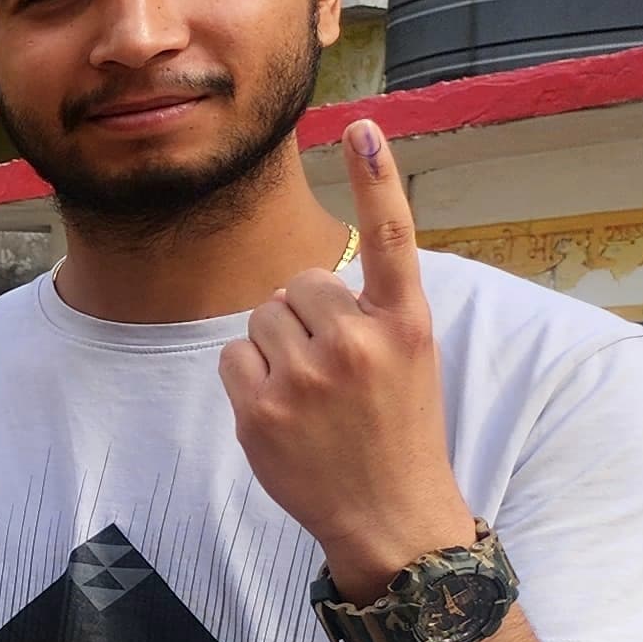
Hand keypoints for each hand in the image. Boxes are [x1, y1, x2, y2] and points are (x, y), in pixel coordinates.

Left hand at [222, 122, 475, 590]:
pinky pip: (234, 356)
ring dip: (276, 347)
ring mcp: (308, 375)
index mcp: (407, 323)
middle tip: (336, 371)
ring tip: (312, 396)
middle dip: (306, 316)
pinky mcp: (262, 406)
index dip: (377, 178)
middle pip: (299, 283)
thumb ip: (368, 315)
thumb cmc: (396, 431)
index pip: (389, 238)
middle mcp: (360, 341)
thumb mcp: (408, 361)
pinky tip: (282, 414)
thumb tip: (304, 286)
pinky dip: (247, 378)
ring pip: (262, 317)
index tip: (362, 126)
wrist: (391, 516)